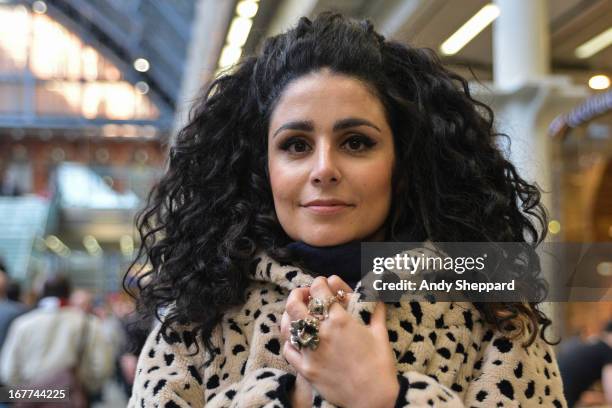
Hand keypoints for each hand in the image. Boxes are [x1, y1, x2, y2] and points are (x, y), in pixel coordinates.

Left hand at [282, 276, 398, 407]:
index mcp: (340, 320)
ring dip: (290, 315)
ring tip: (297, 314)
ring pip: (288, 326)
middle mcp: (321, 333)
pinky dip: (290, 341)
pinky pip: (289, 350)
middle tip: (304, 294)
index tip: (321, 283)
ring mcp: (311, 351)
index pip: (319, 290)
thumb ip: (376, 309)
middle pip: (295, 304)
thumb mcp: (380, 332)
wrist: (373, 399)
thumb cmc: (380, 365)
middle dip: (297, 294)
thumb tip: (378, 292)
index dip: (318, 283)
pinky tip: (297, 339)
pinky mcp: (306, 369)